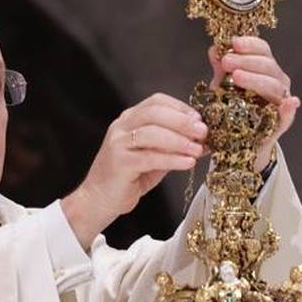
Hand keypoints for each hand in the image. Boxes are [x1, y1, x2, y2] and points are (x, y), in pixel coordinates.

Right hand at [61, 93, 206, 249]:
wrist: (99, 200)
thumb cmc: (128, 178)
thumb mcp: (154, 156)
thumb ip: (172, 146)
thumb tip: (202, 141)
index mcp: (129, 119)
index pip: (156, 102)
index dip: (180, 108)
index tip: (199, 119)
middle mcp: (121, 126)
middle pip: (154, 113)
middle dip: (182, 121)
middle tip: (203, 132)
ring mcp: (118, 143)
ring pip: (152, 133)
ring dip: (179, 140)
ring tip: (198, 150)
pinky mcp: (119, 163)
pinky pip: (150, 157)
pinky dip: (172, 159)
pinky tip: (187, 163)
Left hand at [209, 35, 300, 171]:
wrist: (238, 139)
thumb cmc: (232, 107)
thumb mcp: (222, 86)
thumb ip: (221, 69)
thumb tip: (214, 50)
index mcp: (265, 69)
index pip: (262, 50)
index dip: (250, 44)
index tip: (233, 43)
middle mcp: (277, 81)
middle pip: (267, 65)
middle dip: (246, 61)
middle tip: (227, 62)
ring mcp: (281, 100)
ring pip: (274, 86)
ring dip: (256, 79)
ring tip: (237, 77)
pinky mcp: (282, 122)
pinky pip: (288, 115)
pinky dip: (289, 108)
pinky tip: (289, 102)